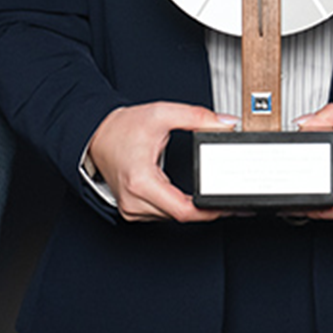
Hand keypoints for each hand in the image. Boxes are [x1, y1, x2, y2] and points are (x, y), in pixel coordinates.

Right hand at [86, 102, 234, 221]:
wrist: (97, 135)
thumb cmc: (123, 128)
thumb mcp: (162, 114)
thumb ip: (197, 117)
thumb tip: (225, 124)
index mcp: (141, 181)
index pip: (184, 210)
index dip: (212, 210)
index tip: (232, 205)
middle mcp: (135, 201)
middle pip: (182, 215)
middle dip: (209, 208)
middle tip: (234, 200)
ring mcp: (132, 209)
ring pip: (173, 217)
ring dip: (194, 209)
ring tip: (216, 196)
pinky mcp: (133, 210)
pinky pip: (164, 214)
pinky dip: (179, 207)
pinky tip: (193, 198)